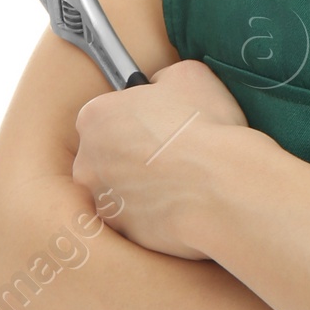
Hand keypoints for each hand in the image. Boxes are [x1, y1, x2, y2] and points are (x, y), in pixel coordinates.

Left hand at [73, 59, 249, 260]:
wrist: (222, 187)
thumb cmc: (205, 126)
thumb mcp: (188, 75)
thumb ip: (160, 79)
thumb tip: (157, 88)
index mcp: (95, 117)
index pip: (107, 115)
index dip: (137, 119)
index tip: (160, 125)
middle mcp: (87, 161)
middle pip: (106, 155)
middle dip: (133, 155)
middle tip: (172, 154)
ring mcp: (103, 202)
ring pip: (119, 190)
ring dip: (142, 187)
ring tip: (182, 182)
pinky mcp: (123, 233)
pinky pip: (136, 220)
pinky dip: (154, 214)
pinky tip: (183, 205)